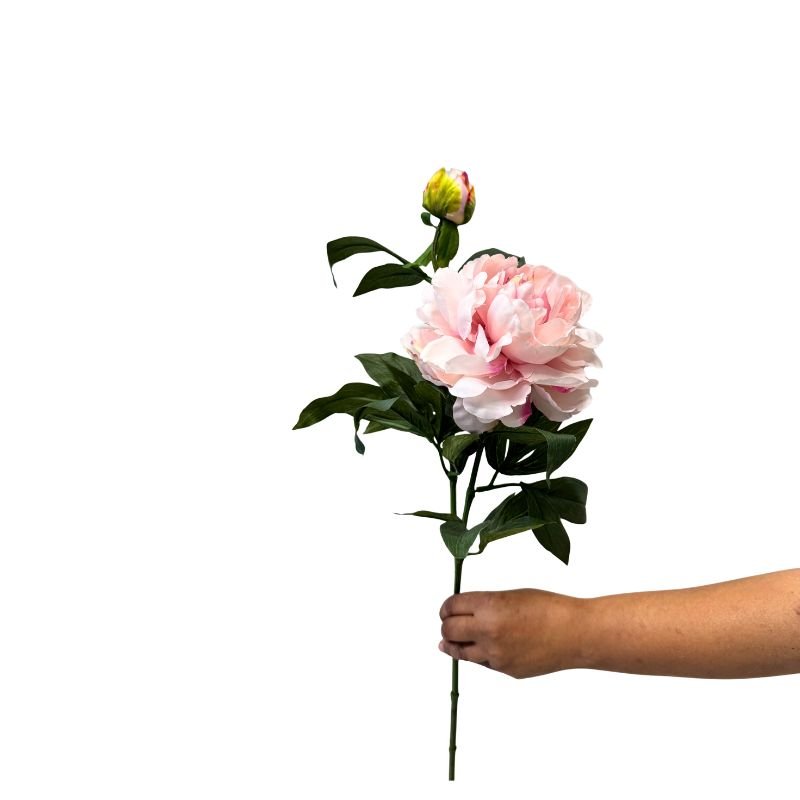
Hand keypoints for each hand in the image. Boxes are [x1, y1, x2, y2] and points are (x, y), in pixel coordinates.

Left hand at [438, 588, 584, 678]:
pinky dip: (478, 655)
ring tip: (447, 642)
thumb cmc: (547, 607)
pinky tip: (479, 649)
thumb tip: (460, 614)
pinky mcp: (506, 670)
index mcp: (490, 606)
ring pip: (460, 652)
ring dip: (453, 644)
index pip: (452, 606)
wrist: (576, 633)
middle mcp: (488, 631)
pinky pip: (482, 663)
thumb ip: (484, 605)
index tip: (446, 609)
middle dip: (446, 626)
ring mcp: (496, 654)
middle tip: (447, 623)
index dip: (446, 607)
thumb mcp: (510, 596)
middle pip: (449, 630)